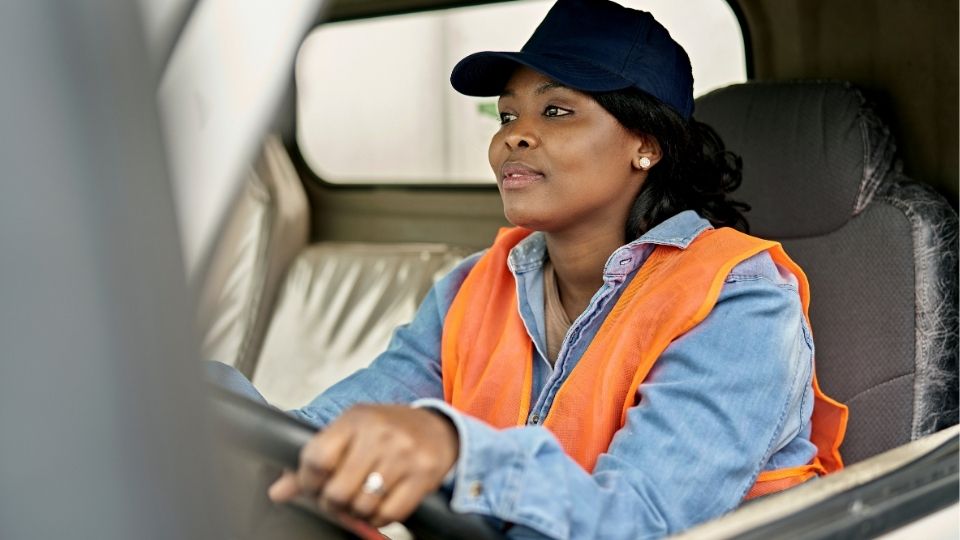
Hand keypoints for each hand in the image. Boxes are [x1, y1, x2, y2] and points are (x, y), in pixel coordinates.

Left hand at [268, 404, 459, 526]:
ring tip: (362, 499)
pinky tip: (380, 505)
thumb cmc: (389, 430)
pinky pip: (390, 513)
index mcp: (355, 419)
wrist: (439, 428)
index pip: (317, 458)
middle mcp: (380, 433)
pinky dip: (380, 518)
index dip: (308, 482)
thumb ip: (316, 460)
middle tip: (338, 498)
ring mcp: (403, 454)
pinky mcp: (423, 474)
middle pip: (337, 490)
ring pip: (363, 505)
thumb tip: (279, 491)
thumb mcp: (351, 433)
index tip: (313, 486)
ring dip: (358, 511)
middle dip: (333, 502)